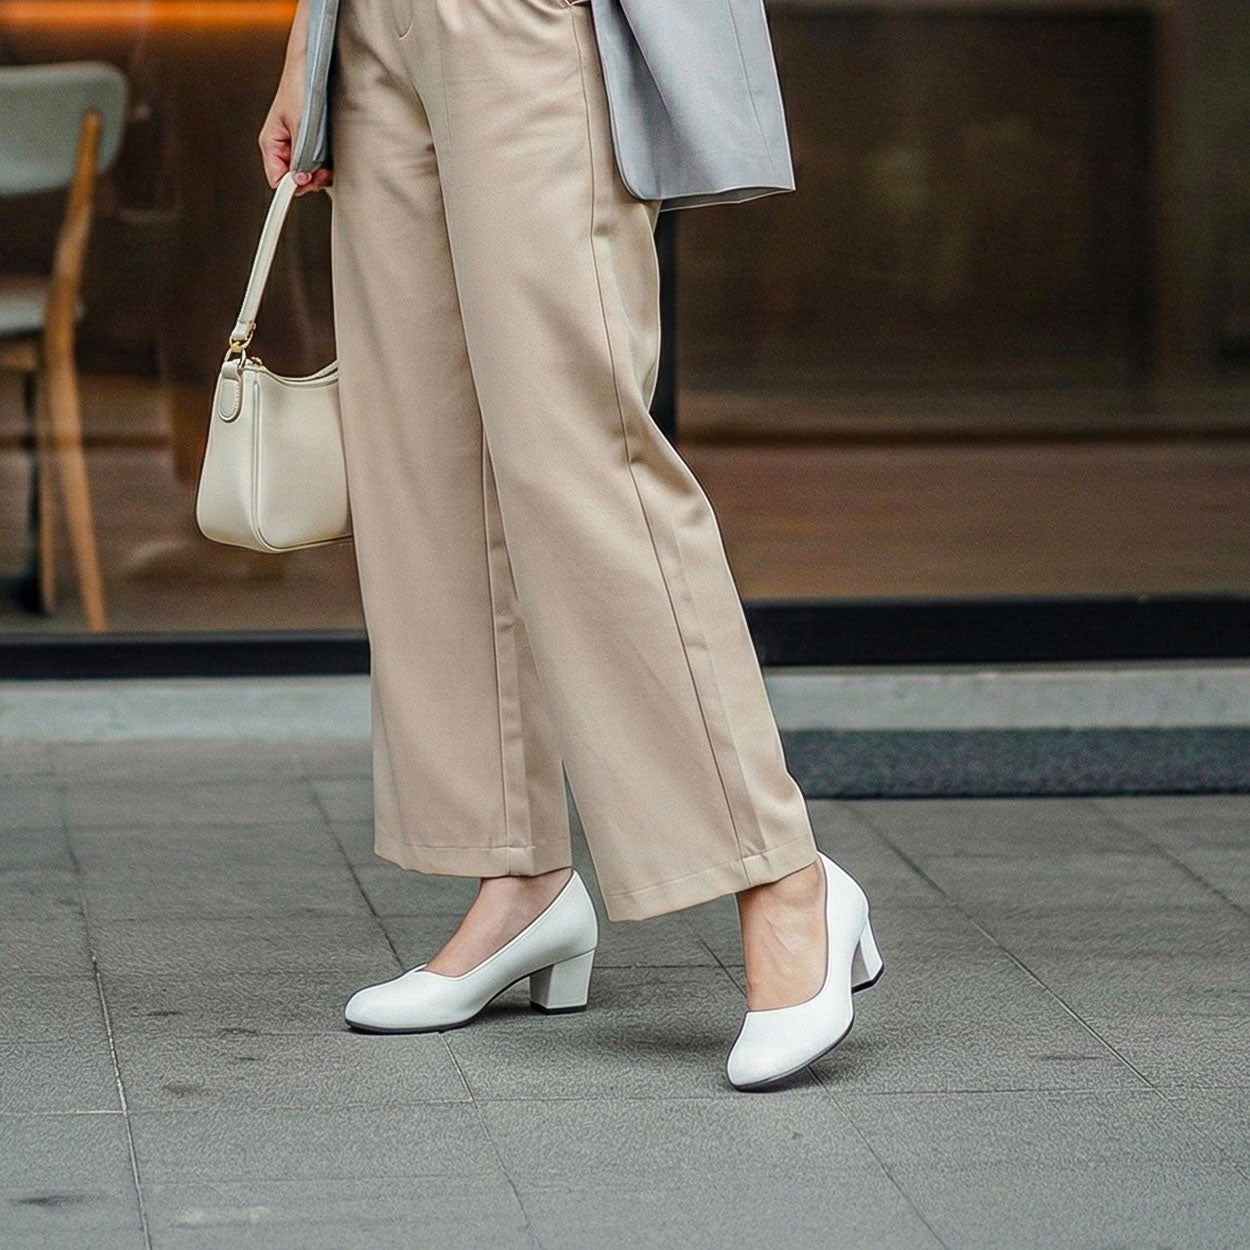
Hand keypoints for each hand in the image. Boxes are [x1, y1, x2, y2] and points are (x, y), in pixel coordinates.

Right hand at [258, 54, 333, 195]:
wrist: (311, 66)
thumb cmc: (299, 86)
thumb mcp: (299, 125)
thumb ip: (299, 156)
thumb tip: (299, 179)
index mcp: (271, 143)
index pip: (276, 179)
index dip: (292, 187)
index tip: (305, 187)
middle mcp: (283, 147)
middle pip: (294, 180)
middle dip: (310, 179)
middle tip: (321, 171)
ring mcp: (297, 147)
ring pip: (308, 174)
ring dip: (320, 173)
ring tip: (326, 162)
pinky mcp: (312, 145)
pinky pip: (318, 165)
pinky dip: (326, 165)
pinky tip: (330, 157)